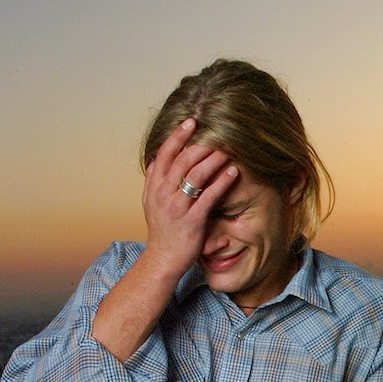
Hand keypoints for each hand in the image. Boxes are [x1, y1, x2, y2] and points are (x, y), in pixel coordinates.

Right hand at [141, 117, 238, 278]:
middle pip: (182, 160)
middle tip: (217, 132)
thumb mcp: (149, 204)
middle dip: (201, 144)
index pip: (164, 154)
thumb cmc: (161, 231)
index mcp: (154, 187)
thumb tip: (156, 160)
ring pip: (196, 174)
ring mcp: (178, 206)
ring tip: (228, 149)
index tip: (191, 122)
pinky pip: (209, 196)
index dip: (178, 136)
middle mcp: (164, 194)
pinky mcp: (192, 220)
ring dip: (214, 159)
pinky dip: (222, 181)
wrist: (162, 259)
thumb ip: (153, 181)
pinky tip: (233, 171)